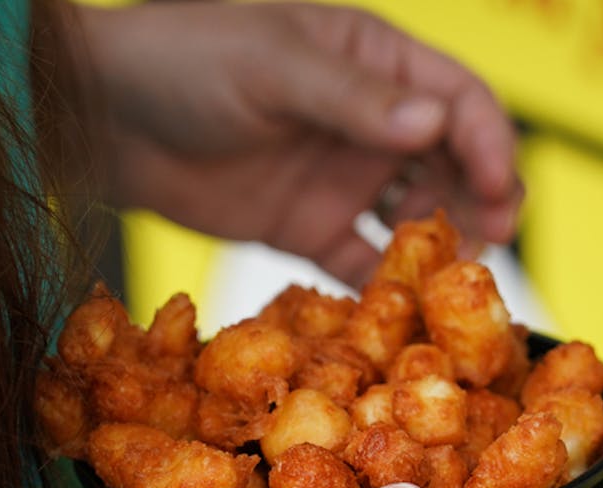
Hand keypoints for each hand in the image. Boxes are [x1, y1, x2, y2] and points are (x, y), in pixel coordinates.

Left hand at [68, 2, 523, 286]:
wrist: (104, 121)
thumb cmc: (183, 62)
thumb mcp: (270, 67)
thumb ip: (350, 98)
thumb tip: (434, 126)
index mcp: (373, 63)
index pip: (457, 100)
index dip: (489, 142)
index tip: (499, 189)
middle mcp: (370, 123)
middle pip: (452, 164)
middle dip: (480, 202)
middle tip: (492, 245)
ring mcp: (342, 178)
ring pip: (417, 217)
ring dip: (442, 246)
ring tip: (455, 281)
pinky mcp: (309, 229)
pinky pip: (363, 263)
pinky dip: (385, 288)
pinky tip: (399, 311)